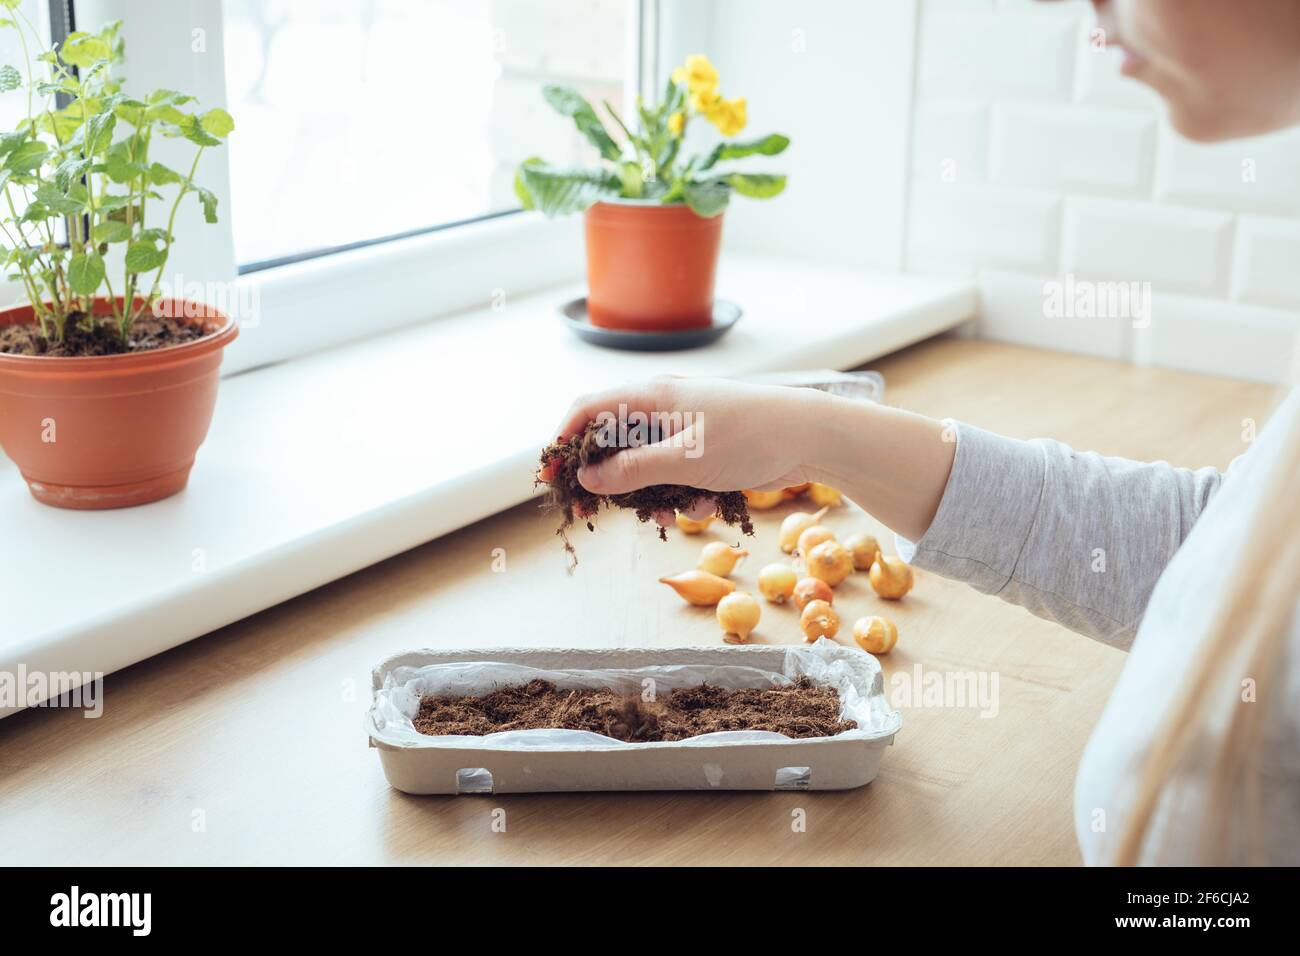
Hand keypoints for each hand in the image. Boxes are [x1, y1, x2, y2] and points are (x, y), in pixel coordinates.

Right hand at [549, 375, 828, 520]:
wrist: (811, 436)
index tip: (550, 478)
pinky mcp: (707, 452)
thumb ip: (631, 471)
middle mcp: (663, 410)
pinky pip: (678, 478)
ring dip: (652, 496)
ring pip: (646, 469)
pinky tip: (709, 505)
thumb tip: (588, 479)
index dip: (564, 442)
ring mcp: (685, 431)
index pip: (589, 411)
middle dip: (608, 481)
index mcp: (651, 396)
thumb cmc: (748, 436)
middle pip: (613, 444)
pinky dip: (685, 496)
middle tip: (594, 514)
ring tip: (669, 514)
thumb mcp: (683, 459)